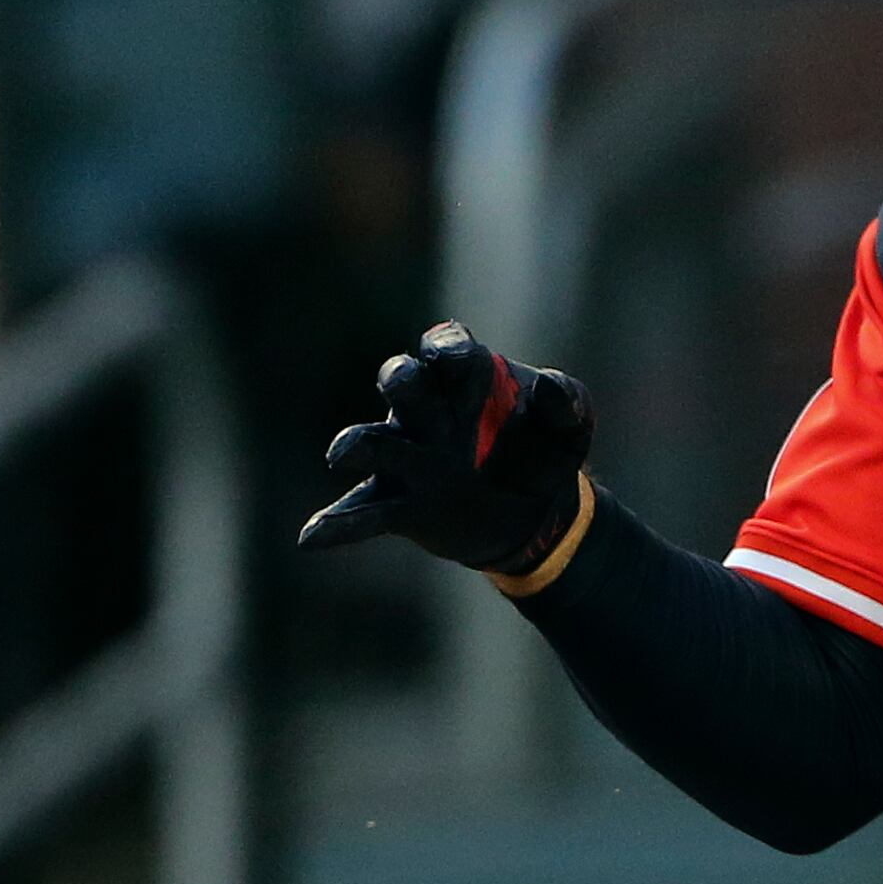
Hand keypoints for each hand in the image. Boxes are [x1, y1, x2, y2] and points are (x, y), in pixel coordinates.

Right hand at [299, 322, 592, 575]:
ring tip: (341, 455)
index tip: (454, 356)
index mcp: (466, 380)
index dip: (446, 347)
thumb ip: (567, 401)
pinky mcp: (401, 506)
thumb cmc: (546, 452)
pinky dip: (337, 525)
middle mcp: (428, 412)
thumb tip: (551, 389)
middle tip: (404, 382)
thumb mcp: (570, 426)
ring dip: (355, 443)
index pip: (445, 347)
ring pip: (374, 442)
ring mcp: (409, 458)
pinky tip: (312, 537)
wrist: (539, 516)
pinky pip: (363, 512)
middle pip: (402, 381)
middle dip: (401, 378)